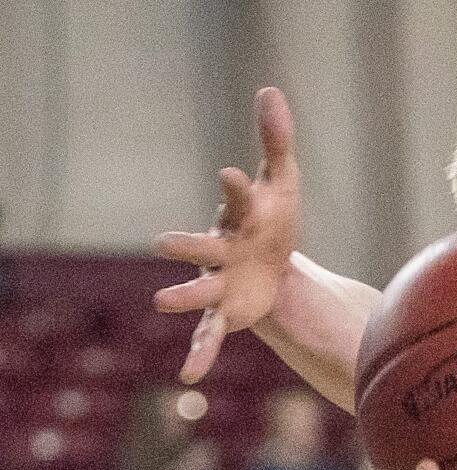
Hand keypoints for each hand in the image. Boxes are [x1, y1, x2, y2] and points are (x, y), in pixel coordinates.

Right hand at [153, 87, 301, 382]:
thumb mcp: (283, 183)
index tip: (232, 175)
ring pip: (199, 294)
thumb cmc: (273, 218)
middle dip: (185, 246)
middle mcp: (219, 251)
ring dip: (183, 298)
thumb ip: (276, 142)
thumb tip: (269, 91)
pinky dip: (199, 355)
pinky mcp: (226, 314)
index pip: (237, 199)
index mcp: (237, 218)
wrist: (274, 263)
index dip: (235, 188)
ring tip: (161, 303)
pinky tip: (188, 378)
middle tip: (162, 243)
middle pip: (202, 248)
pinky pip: (210, 337)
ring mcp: (219, 284)